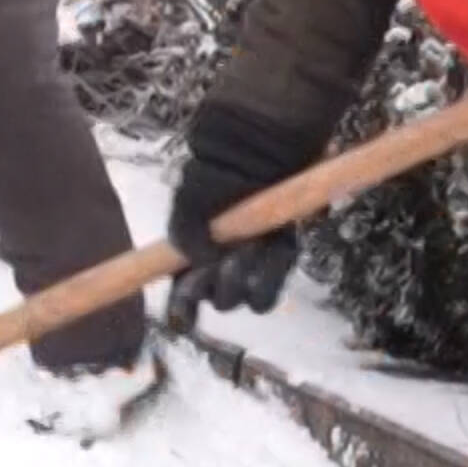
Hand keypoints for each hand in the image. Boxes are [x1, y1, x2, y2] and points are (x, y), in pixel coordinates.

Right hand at [163, 102, 319, 333]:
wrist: (255, 148)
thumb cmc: (215, 171)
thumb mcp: (188, 201)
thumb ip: (185, 232)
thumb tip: (199, 261)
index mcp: (197, 254)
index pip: (186, 292)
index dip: (184, 309)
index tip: (184, 319)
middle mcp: (225, 262)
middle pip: (220, 300)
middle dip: (219, 288)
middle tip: (222, 264)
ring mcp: (255, 260)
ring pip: (249, 299)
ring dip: (244, 283)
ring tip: (246, 251)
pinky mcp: (283, 253)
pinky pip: (276, 282)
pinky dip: (270, 273)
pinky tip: (265, 246)